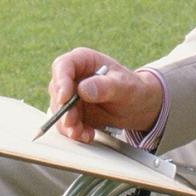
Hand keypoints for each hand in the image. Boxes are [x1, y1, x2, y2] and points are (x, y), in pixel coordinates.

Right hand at [48, 47, 162, 143]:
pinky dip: (74, 131)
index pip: (63, 66)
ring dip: (68, 124)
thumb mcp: (124, 86)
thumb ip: (105, 86)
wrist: (138, 106)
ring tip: (84, 133)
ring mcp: (71, 95)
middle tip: (72, 123)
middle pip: (57, 91)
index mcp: (83, 60)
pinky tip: (88, 135)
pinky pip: (66, 123)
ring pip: (59, 110)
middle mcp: (73, 76)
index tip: (65, 99)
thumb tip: (82, 89)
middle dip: (64, 110)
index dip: (61, 82)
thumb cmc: (133, 89)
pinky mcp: (73, 112)